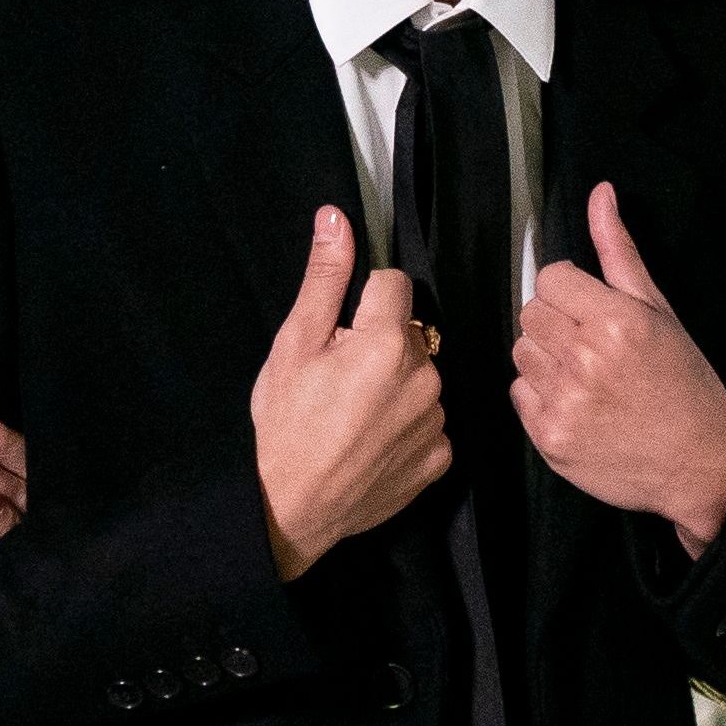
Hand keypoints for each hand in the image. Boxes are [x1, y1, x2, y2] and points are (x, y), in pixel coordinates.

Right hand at [252, 207, 450, 579]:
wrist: (289, 507)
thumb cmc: (285, 423)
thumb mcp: (294, 343)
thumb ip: (324, 278)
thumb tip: (336, 218)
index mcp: (387, 341)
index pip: (393, 285)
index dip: (361, 303)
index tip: (338, 333)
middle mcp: (425, 376)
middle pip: (409, 334)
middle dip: (379, 345)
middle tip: (339, 380)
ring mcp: (436, 420)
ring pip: (421, 378)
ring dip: (395, 386)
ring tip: (353, 415)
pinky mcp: (440, 458)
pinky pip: (429, 424)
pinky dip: (406, 427)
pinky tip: (371, 442)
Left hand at [515, 184, 725, 554]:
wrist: (703, 464)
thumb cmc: (685, 383)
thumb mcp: (660, 311)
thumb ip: (619, 251)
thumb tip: (599, 193)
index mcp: (616, 321)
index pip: (551, 278)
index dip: (570, 291)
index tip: (592, 309)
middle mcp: (585, 359)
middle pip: (531, 312)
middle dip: (557, 322)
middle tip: (592, 344)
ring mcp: (564, 401)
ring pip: (521, 351)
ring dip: (546, 358)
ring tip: (587, 375)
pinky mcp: (549, 438)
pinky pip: (519, 393)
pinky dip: (541, 396)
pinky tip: (579, 403)